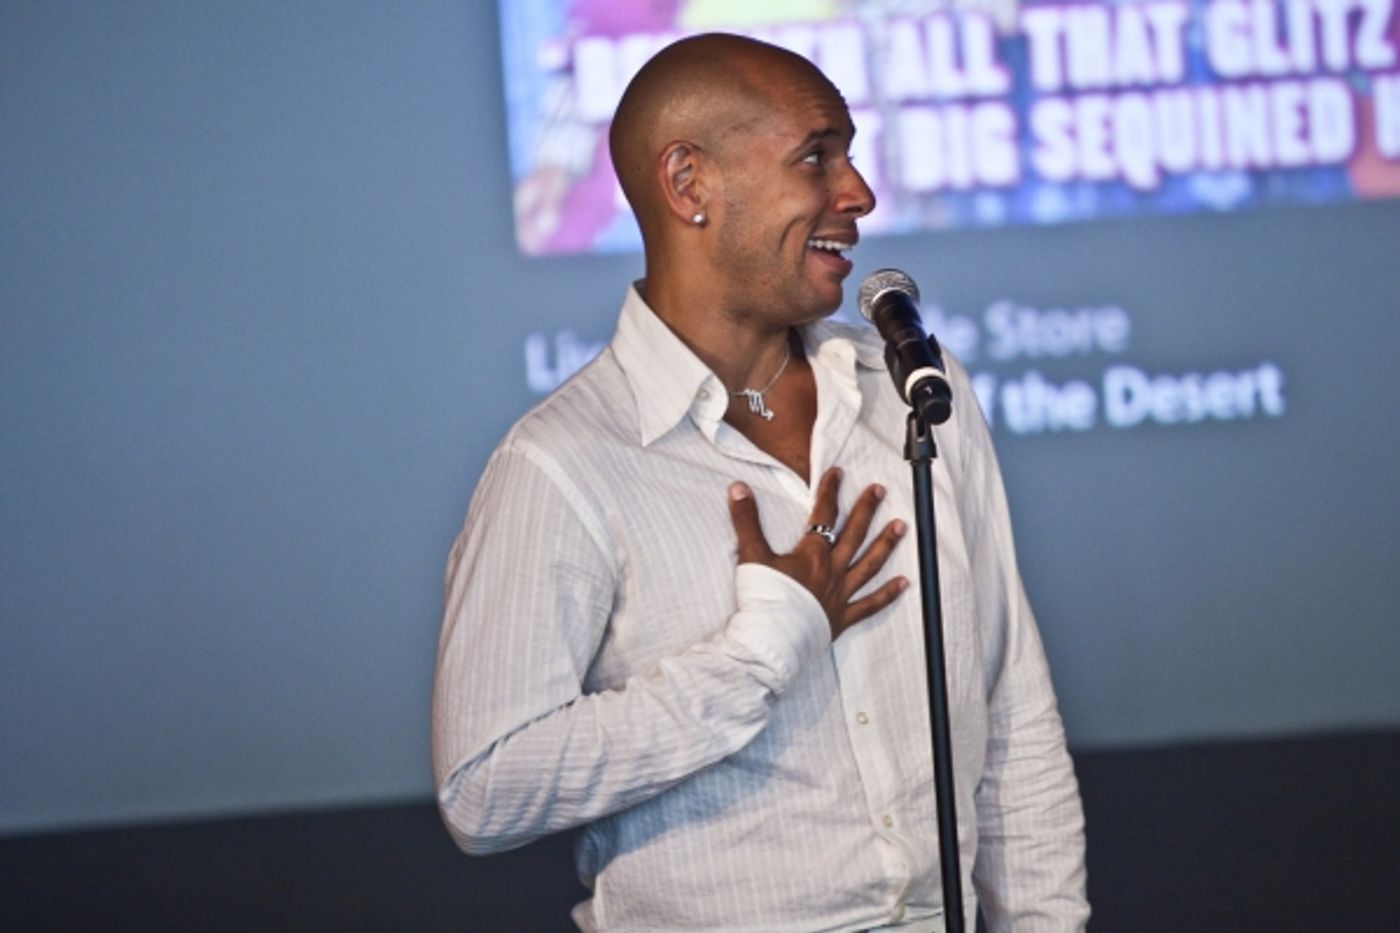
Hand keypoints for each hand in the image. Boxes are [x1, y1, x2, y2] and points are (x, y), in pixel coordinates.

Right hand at [727, 467, 908, 640]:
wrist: (770, 640)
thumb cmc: (762, 599)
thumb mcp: (751, 555)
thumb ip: (746, 520)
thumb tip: (738, 488)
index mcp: (812, 554)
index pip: (824, 514)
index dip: (830, 491)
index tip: (838, 473)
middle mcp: (832, 570)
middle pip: (853, 534)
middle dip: (866, 509)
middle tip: (880, 490)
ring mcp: (840, 594)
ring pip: (869, 564)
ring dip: (885, 544)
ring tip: (901, 526)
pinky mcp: (842, 618)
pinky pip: (870, 604)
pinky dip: (888, 594)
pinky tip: (904, 583)